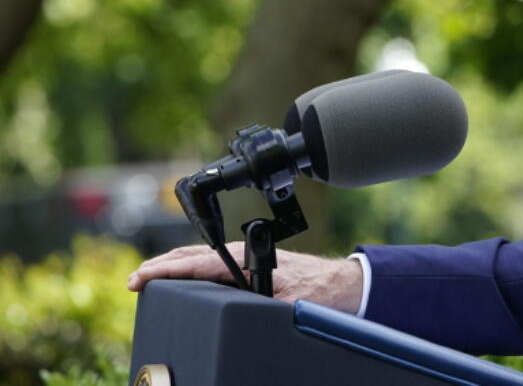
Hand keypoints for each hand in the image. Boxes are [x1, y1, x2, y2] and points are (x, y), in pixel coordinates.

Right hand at [127, 243, 363, 313]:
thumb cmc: (319, 291)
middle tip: (132, 281)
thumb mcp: (288, 304)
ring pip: (198, 259)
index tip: (138, 279)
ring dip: (171, 267)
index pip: (195, 264)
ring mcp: (244, 260)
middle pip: (191, 257)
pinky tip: (179, 280)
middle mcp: (242, 256)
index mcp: (245, 261)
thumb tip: (243, 314)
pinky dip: (187, 270)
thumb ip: (262, 308)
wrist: (342, 284)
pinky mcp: (248, 267)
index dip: (163, 272)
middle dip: (158, 268)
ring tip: (146, 279)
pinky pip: (209, 266)